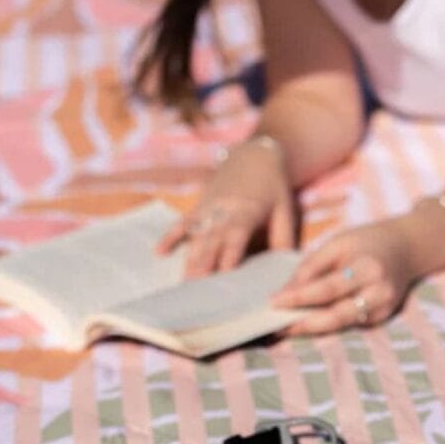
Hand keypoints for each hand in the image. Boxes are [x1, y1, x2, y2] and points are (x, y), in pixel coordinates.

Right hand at [157, 137, 294, 277]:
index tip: (224, 274)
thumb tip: (285, 269)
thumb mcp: (285, 210)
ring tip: (183, 281)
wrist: (254, 155)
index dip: (230, 253)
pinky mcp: (199, 206)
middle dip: (204, 263)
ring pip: (196, 235)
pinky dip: (170, 236)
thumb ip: (284, 239)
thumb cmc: (273, 187)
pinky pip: (183, 222)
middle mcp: (225, 209)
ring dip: (189, 258)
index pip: (237, 234)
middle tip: (196, 288)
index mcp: (248, 210)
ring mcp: (209, 207)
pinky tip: (159, 253)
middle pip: (212, 239)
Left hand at [271, 220, 415, 334]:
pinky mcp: (380, 319)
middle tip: (276, 325)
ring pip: (340, 325)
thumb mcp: (337, 243)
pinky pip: (348, 324)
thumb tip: (286, 292)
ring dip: (311, 328)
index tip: (274, 301)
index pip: (328, 288)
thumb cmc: (365, 242)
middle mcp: (379, 293)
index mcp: (368, 268)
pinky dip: (325, 325)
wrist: (406, 249)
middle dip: (303, 323)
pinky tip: (304, 323)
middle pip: (336, 316)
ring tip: (284, 327)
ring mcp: (382, 310)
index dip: (300, 297)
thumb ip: (312, 267)